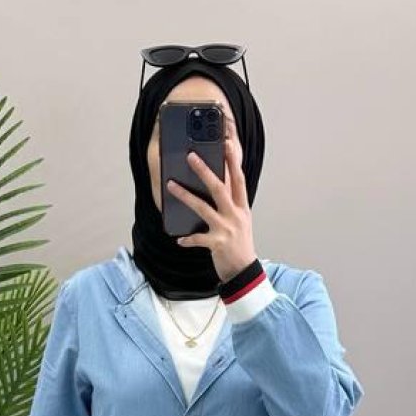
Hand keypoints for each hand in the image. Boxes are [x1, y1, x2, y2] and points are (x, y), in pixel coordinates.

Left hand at [166, 111, 256, 280]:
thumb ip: (231, 203)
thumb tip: (216, 185)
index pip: (238, 179)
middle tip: (191, 156)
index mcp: (242, 207)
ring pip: (203, 208)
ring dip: (185, 196)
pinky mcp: (217, 243)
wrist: (244, 270)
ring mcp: (226, 229)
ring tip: (171, 185)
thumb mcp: (240, 220)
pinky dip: (188, 239)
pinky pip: (198, 239)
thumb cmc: (240, 244)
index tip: (226, 144)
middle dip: (204, 171)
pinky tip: (179, 239)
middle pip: (219, 188)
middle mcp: (235, 215)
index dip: (232, 161)